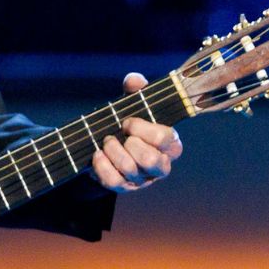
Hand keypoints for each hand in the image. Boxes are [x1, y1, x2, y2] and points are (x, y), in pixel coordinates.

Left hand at [89, 72, 184, 192]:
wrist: (110, 146)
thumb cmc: (129, 124)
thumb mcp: (134, 105)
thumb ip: (137, 89)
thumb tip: (134, 80)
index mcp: (171, 144)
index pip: (164, 138)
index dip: (142, 128)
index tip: (128, 121)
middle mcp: (162, 165)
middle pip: (150, 160)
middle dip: (129, 143)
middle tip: (119, 133)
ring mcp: (144, 179)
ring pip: (130, 169)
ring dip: (113, 151)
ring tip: (106, 141)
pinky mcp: (125, 188)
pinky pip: (114, 182)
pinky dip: (102, 166)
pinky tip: (97, 154)